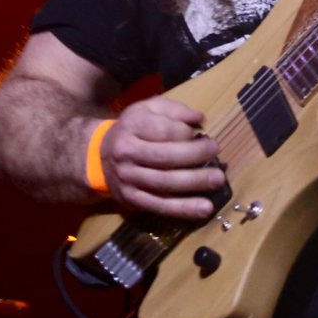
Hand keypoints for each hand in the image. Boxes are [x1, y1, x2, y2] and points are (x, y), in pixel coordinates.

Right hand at [97, 96, 226, 219]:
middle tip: (217, 151)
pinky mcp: (132, 200)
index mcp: (132, 126)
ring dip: (194, 183)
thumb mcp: (149, 108)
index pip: (164, 130)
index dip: (187, 132)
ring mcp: (128, 179)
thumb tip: (199, 119)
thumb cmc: (134, 128)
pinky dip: (183, 209)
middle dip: (195, 155)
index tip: (201, 133)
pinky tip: (204, 209)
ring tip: (218, 179)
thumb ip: (175, 110)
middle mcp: (127, 153)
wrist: (99, 155)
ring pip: (164, 183)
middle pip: (165, 157)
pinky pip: (160, 206)